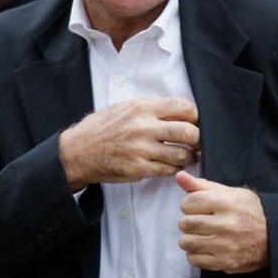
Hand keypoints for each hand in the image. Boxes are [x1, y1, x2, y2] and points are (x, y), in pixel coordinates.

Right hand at [59, 97, 199, 190]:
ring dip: (189, 157)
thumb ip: (151, 109)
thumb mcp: (125, 107)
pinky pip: (168, 170)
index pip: (184, 107)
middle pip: (189, 132)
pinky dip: (174, 169)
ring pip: (182, 154)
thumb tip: (177, 112)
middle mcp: (144, 127)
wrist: (79, 151)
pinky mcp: (140, 169)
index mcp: (143, 108)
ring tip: (186, 156)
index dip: (195, 116)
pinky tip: (171, 166)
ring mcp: (142, 149)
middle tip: (197, 143)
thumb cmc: (101, 128)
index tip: (194, 122)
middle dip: (198, 139)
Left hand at [176, 170, 268, 273]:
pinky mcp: (225, 262)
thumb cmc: (249, 211)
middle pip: (185, 223)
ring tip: (202, 235)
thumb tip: (179, 176)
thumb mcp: (230, 193)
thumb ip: (202, 185)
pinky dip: (196, 254)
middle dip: (189, 221)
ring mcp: (225, 245)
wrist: (275, 236)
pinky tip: (207, 247)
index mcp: (225, 203)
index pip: (187, 202)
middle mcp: (225, 224)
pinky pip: (194, 259)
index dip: (190, 204)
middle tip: (201, 221)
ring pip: (186, 242)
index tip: (199, 207)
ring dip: (190, 238)